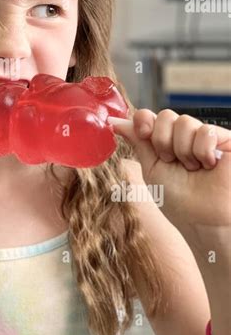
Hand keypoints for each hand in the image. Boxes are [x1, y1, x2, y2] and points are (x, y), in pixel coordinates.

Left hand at [109, 109, 230, 229]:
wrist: (202, 220)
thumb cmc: (178, 200)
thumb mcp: (151, 167)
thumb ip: (137, 141)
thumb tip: (114, 122)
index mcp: (164, 140)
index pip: (150, 115)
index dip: (143, 120)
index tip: (143, 133)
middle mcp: (184, 135)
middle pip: (165, 115)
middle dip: (163, 141)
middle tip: (171, 161)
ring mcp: (205, 136)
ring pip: (184, 122)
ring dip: (183, 150)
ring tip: (192, 168)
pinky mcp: (225, 139)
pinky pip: (206, 131)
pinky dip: (202, 151)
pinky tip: (208, 165)